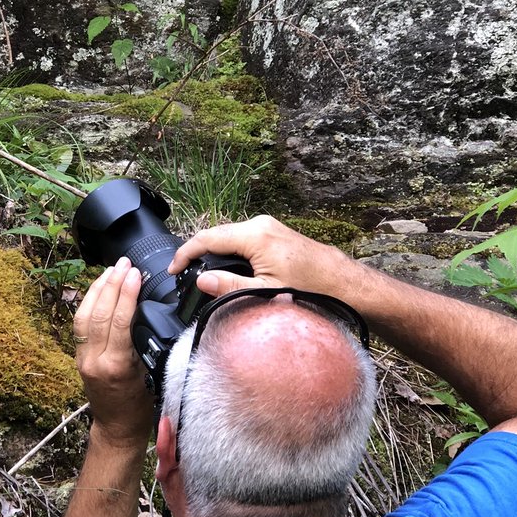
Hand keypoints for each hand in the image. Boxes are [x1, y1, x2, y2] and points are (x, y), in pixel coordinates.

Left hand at [73, 257, 154, 445]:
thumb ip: (150, 347)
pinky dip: (89, 302)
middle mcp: (95, 360)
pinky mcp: (79, 356)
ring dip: (98, 289)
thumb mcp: (154, 378)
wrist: (117, 430)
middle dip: (111, 284)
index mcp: (116, 367)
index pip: (119, 321)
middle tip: (124, 263)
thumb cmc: (141, 408)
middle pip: (99, 313)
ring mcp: (83, 358)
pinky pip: (81, 324)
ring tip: (111, 269)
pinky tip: (99, 288)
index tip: (135, 274)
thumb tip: (155, 313)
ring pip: (84, 315)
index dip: (126, 294)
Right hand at [169, 215, 362, 302]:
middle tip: (184, 275)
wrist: (342, 282)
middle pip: (216, 235)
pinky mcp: (273, 232)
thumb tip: (201, 281)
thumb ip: (229, 286)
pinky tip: (227, 269)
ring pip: (229, 237)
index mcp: (255, 235)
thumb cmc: (311, 288)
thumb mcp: (265, 292)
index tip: (173, 269)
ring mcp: (268, 226)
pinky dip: (229, 252)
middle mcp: (260, 224)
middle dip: (197, 254)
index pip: (207, 238)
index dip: (185, 253)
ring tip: (202, 274)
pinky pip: (242, 238)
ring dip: (214, 253)